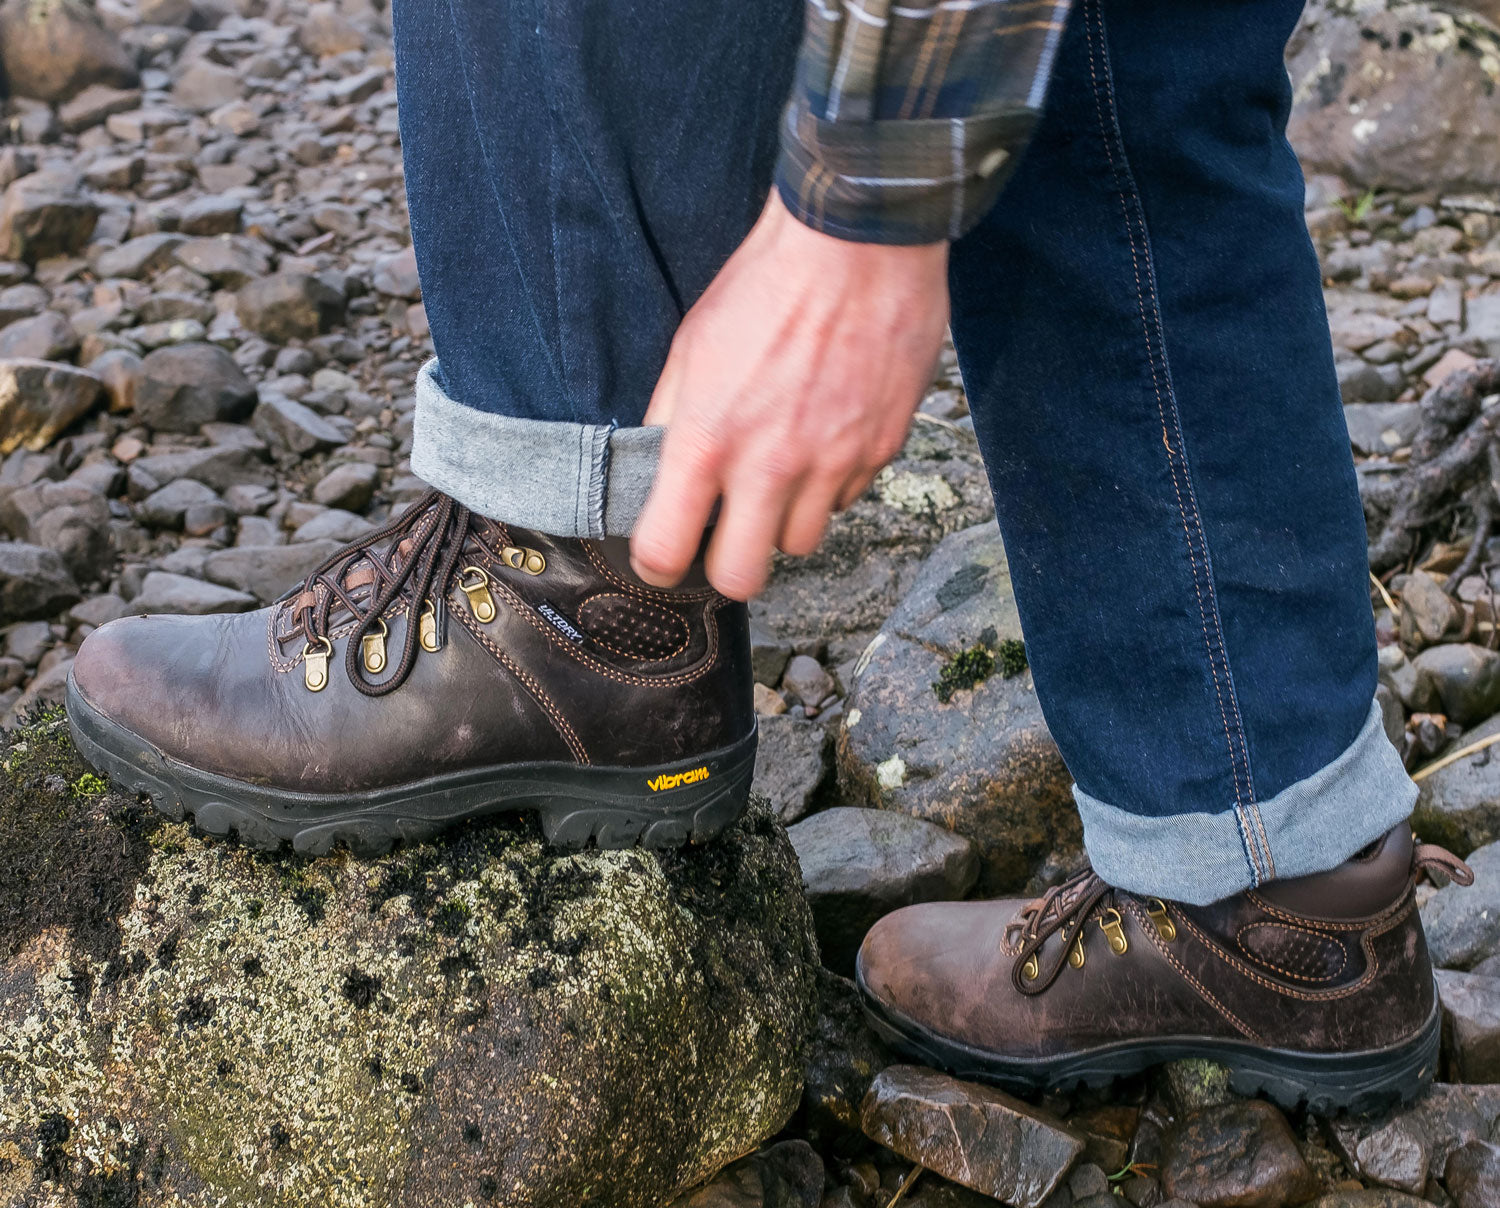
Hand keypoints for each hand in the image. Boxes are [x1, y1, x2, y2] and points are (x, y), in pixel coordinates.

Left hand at [629, 189, 949, 599]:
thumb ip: (671, 417)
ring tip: (781, 476)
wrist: (856, 243)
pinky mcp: (878, 451)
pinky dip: (830, 485)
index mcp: (708, 438)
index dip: (656, 564)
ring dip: (783, 522)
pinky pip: (846, 499)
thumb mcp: (692, 347)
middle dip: (727, 566)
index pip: (665, 548)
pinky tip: (824, 438)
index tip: (661, 555)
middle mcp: (769, 465)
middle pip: (740, 578)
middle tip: (726, 536)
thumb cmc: (767, 285)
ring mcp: (830, 463)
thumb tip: (654, 467)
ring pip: (800, 543)